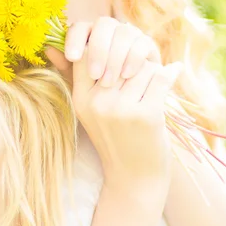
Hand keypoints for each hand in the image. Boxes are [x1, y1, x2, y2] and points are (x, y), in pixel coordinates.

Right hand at [45, 17, 182, 192]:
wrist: (135, 179)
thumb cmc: (115, 139)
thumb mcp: (89, 111)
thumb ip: (78, 78)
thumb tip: (51, 45)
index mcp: (81, 100)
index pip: (86, 54)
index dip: (104, 46)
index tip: (119, 50)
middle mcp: (98, 103)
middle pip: (118, 56)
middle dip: (133, 57)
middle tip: (143, 63)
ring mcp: (121, 110)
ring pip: (141, 65)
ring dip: (153, 68)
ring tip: (156, 76)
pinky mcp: (146, 115)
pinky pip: (160, 77)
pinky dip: (170, 72)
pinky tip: (174, 70)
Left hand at [46, 17, 163, 86]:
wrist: (130, 102)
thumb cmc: (100, 90)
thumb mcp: (80, 83)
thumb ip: (66, 67)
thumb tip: (47, 48)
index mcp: (89, 34)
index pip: (80, 26)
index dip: (75, 39)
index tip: (72, 57)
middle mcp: (109, 29)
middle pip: (103, 24)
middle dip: (98, 49)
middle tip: (94, 75)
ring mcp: (129, 34)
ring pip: (123, 32)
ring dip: (115, 56)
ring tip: (109, 81)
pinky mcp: (147, 43)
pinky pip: (141, 43)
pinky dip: (133, 59)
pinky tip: (126, 75)